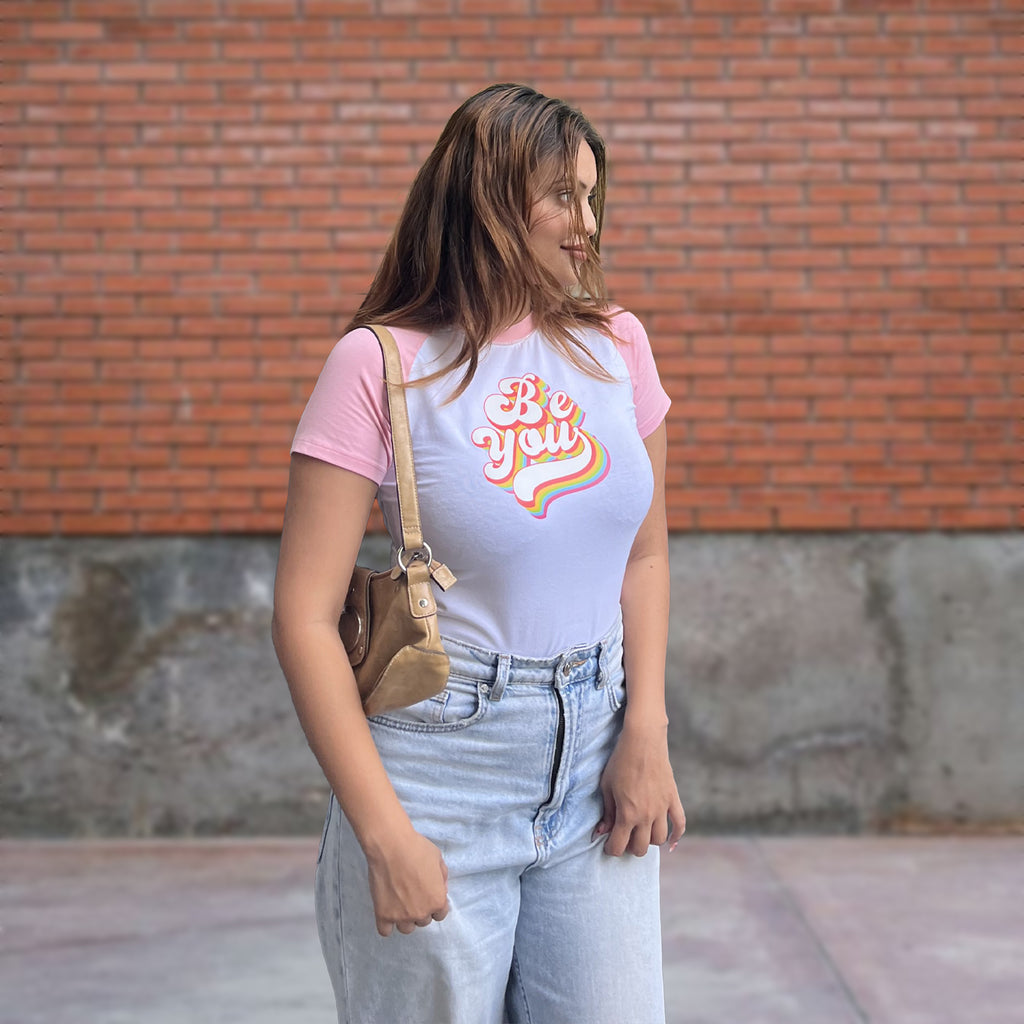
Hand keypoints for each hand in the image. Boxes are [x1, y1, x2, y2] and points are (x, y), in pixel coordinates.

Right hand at [364, 828, 449, 936]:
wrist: (391, 845)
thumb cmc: (416, 849)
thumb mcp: (438, 859)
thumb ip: (442, 877)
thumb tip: (440, 888)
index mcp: (437, 900)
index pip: (440, 914)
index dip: (434, 904)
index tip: (427, 895)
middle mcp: (421, 913)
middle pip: (423, 921)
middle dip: (420, 909)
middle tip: (411, 894)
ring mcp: (401, 916)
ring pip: (406, 928)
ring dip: (404, 918)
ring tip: (399, 902)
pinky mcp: (383, 915)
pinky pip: (385, 931)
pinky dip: (386, 924)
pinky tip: (387, 912)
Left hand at [594, 720, 685, 856]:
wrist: (643, 741)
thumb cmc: (620, 761)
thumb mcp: (607, 786)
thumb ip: (607, 812)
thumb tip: (601, 832)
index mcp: (627, 814)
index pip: (619, 846)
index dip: (611, 849)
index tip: (608, 844)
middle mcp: (646, 816)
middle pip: (641, 848)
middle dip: (629, 847)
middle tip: (624, 837)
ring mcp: (662, 808)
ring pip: (659, 840)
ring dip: (649, 841)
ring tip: (641, 833)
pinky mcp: (673, 799)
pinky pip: (680, 824)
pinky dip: (677, 836)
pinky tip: (671, 843)